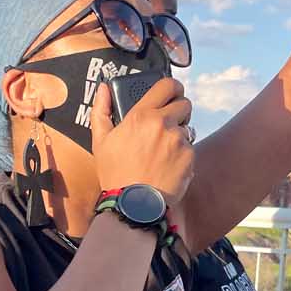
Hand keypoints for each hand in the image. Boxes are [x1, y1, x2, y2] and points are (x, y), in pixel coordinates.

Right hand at [91, 77, 194, 206]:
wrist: (134, 204)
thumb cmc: (115, 173)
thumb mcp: (101, 141)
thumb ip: (101, 111)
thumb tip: (104, 89)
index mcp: (142, 115)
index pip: (168, 85)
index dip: (172, 87)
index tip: (172, 93)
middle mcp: (163, 123)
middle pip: (184, 104)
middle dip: (178, 111)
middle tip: (168, 125)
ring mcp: (178, 140)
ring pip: (187, 128)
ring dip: (179, 135)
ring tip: (164, 152)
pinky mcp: (189, 156)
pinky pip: (190, 149)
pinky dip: (182, 155)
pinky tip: (168, 166)